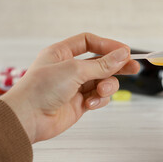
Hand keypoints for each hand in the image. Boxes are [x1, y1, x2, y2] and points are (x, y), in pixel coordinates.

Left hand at [0, 33, 139, 142]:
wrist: (28, 119)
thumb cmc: (42, 89)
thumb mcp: (75, 70)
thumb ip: (102, 64)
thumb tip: (123, 54)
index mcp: (62, 53)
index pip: (89, 42)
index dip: (108, 45)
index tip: (125, 51)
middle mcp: (69, 68)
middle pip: (100, 62)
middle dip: (117, 66)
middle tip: (134, 68)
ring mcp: (75, 86)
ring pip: (102, 81)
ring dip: (106, 86)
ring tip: (101, 91)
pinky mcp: (79, 103)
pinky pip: (98, 97)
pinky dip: (98, 100)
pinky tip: (90, 104)